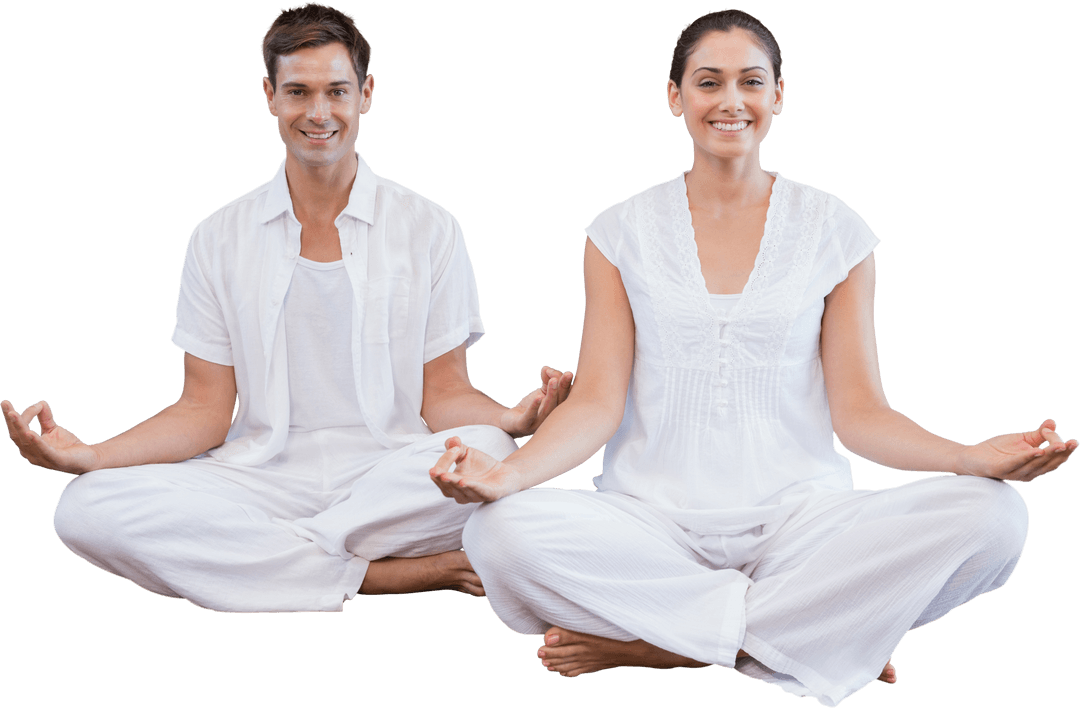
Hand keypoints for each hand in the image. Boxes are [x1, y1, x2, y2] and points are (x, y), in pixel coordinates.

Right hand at [2, 399, 99, 473]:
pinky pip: (44, 450)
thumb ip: (45, 417)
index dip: (23, 415)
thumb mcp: (53, 428)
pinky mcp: (56, 460)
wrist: (89, 458)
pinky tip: (31, 433)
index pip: (18, 430)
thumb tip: (40, 402)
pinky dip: (37, 442)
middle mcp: (31, 454)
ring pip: (27, 442)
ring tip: (13, 414)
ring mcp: (42, 459)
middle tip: (4, 402)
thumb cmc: (68, 445)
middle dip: (11, 419)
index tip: (38, 404)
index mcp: (29, 446)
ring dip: (19, 426)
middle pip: (17, 435)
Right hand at [429, 436, 519, 503]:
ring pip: (460, 493)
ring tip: (446, 476)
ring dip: (453, 484)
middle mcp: (460, 493)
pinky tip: (464, 481)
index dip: (443, 462)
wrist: (504, 472)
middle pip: (446, 488)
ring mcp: (475, 496)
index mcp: (451, 484)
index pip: (439, 475)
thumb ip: (456, 446)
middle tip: (436, 470)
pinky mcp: (490, 495)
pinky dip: (472, 487)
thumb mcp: (466, 453)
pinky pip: (480, 493)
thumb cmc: (481, 465)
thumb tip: (452, 439)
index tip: (454, 448)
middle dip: (441, 478)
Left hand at [499, 365, 573, 437]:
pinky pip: (530, 416)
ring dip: (552, 395)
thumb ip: (546, 380)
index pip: (566, 397)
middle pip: (560, 403)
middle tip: (568, 374)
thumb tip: (547, 369)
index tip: (564, 372)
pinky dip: (535, 406)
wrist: (510, 422)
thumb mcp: (540, 392)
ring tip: (553, 381)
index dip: (566, 383)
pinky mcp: (524, 425)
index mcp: (557, 411)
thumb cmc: (529, 407)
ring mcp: (537, 424)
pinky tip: (538, 396)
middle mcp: (551, 419)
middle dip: (564, 387)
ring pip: (548, 409)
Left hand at [958, 418, 1076, 482]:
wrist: (972, 456)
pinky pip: (1016, 464)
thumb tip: (1053, 422)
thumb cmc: (998, 450)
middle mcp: (1028, 472)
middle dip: (1062, 453)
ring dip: (1047, 455)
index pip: (1054, 458)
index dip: (1063, 449)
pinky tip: (1036, 450)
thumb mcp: (1022, 439)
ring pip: (1035, 464)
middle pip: (1049, 463)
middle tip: (1072, 443)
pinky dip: (1027, 457)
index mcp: (1035, 465)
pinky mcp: (1001, 470)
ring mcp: (1015, 472)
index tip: (1070, 438)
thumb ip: (1039, 434)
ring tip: (1058, 445)